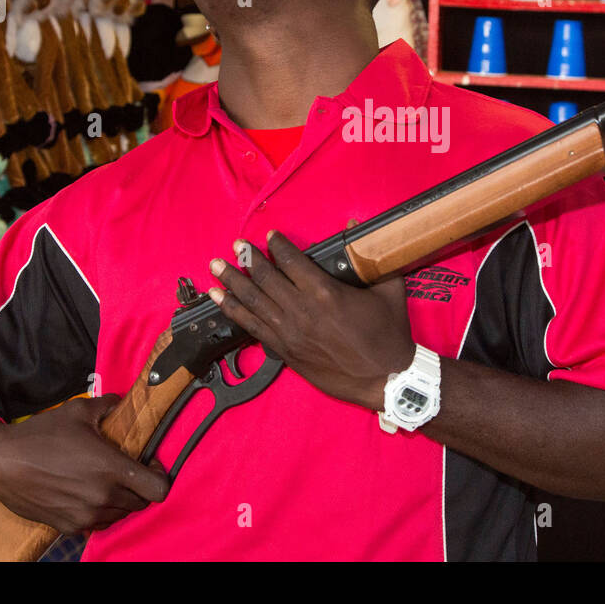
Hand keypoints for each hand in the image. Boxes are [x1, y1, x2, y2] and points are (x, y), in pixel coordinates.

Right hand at [0, 395, 170, 535]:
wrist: (0, 463)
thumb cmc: (39, 435)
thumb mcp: (77, 410)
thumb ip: (107, 405)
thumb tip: (121, 402)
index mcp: (111, 469)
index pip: (158, 489)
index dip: (159, 476)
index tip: (149, 464)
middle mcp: (103, 496)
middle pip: (141, 502)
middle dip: (139, 486)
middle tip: (127, 470)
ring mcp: (86, 515)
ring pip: (120, 514)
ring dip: (120, 500)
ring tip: (106, 481)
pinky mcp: (69, 526)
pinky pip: (98, 523)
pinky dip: (100, 511)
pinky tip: (88, 493)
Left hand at [208, 229, 415, 410]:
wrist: (385, 379)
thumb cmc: (389, 335)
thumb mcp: (389, 290)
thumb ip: (371, 257)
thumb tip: (354, 224)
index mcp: (325, 292)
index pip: (292, 261)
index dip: (278, 246)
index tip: (270, 236)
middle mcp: (302, 310)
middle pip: (265, 278)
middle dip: (247, 259)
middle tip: (235, 246)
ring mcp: (290, 332)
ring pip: (253, 301)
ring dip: (232, 282)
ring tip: (215, 267)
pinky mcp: (286, 351)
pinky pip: (253, 327)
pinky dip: (234, 311)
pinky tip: (219, 299)